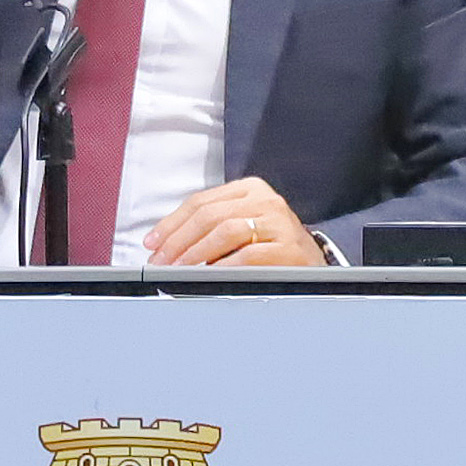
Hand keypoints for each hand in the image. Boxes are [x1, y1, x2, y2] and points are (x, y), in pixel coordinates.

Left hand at [141, 177, 323, 268]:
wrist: (312, 265)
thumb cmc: (270, 247)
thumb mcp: (242, 226)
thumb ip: (210, 228)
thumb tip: (165, 245)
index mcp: (250, 189)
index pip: (200, 201)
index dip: (171, 224)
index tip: (152, 243)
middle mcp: (266, 200)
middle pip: (209, 215)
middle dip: (178, 241)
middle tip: (161, 261)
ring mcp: (279, 222)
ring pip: (225, 231)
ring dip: (196, 253)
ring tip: (179, 270)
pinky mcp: (288, 247)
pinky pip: (246, 256)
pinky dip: (221, 268)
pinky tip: (207, 277)